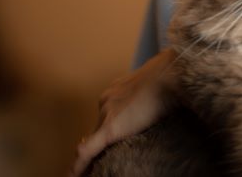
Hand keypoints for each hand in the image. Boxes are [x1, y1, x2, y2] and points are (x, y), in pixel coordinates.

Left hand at [69, 48, 178, 175]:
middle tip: (92, 165)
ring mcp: (106, 114)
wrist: (168, 75)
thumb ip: (149, 98)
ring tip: (84, 173)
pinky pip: (88, 151)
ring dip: (88, 158)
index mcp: (116, 92)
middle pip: (97, 128)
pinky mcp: (110, 128)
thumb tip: (159, 107)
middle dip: (96, 144)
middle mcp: (106, 102)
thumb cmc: (168, 76)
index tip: (108, 141)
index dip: (106, 130)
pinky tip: (73, 176)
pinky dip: (79, 165)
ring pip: (90, 141)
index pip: (107, 116)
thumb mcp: (154, 86)